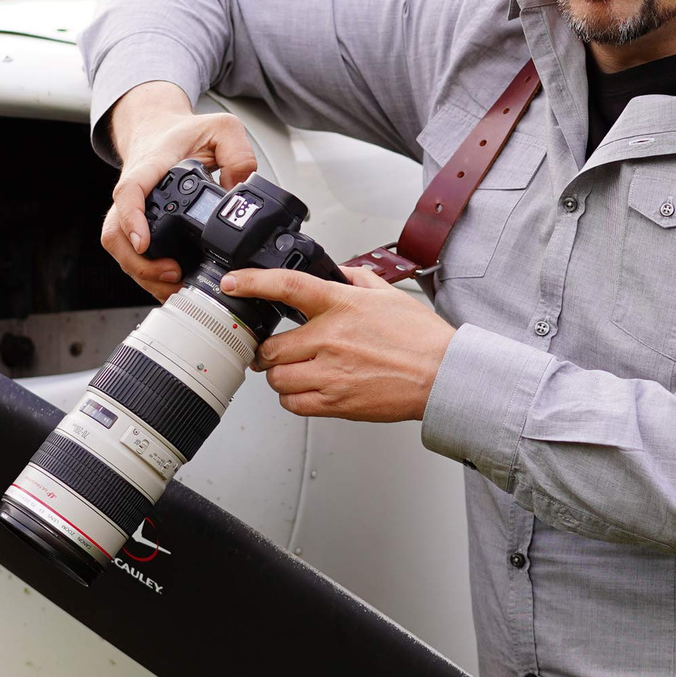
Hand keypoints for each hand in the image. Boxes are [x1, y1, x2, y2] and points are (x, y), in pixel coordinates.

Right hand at [101, 81, 260, 302]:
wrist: (158, 130)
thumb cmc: (184, 133)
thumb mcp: (221, 128)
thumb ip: (239, 154)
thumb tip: (242, 190)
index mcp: (150, 166)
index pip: (131, 191)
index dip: (132, 218)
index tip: (143, 242)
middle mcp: (134, 192)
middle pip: (115, 233)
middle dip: (139, 263)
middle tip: (173, 274)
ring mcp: (131, 212)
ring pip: (120, 249)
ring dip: (143, 274)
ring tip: (175, 286)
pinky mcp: (136, 226)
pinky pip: (131, 255)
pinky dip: (146, 274)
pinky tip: (170, 285)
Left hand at [222, 265, 455, 422]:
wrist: (442, 376)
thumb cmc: (421, 338)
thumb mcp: (388, 295)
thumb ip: (356, 279)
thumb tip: (336, 272)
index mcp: (341, 305)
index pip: (287, 287)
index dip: (252, 283)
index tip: (234, 284)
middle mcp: (330, 338)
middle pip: (270, 346)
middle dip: (267, 351)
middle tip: (275, 350)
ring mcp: (330, 373)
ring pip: (277, 378)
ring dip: (281, 375)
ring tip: (297, 372)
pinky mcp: (335, 403)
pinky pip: (293, 404)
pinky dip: (293, 398)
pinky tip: (309, 390)